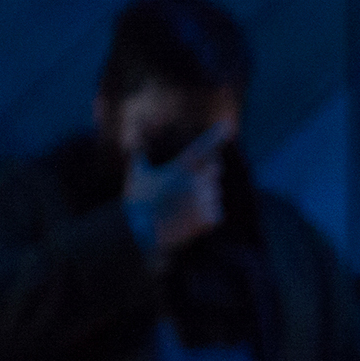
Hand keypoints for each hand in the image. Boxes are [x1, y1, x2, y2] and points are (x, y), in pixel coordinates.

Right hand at [124, 123, 227, 263]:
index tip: (227, 125)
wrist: (140, 235)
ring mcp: (204, 200)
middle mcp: (196, 181)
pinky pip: (216, 213)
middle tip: (187, 188)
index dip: (216, 136)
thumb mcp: (137, 174)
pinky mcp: (209, 218)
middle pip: (214, 170)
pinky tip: (189, 222)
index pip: (203, 147)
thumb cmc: (137, 203)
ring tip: (183, 209)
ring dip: (205, 199)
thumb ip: (139, 154)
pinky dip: (207, 218)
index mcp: (181, 168)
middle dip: (205, 176)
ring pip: (215, 194)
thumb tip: (132, 140)